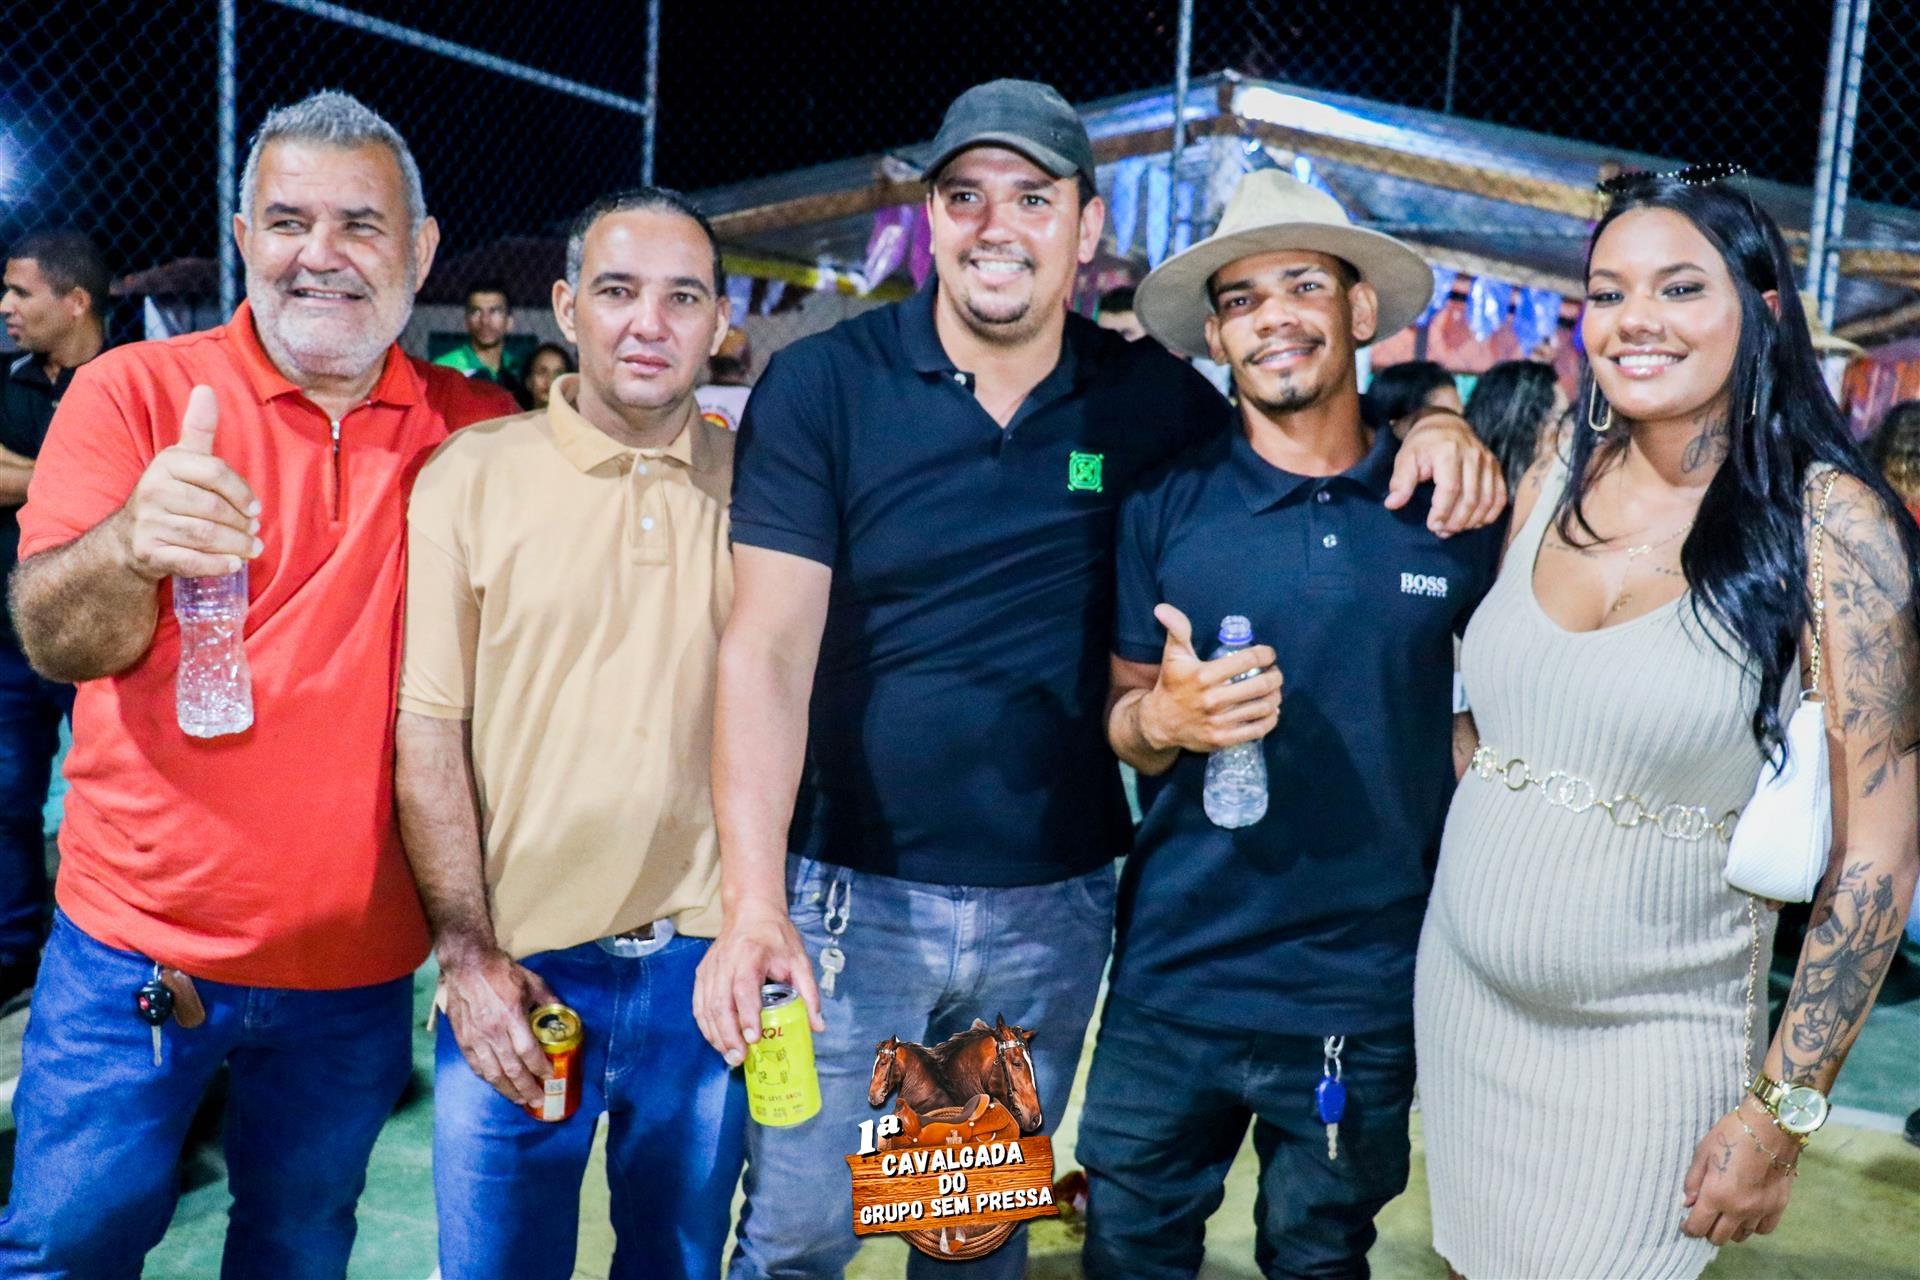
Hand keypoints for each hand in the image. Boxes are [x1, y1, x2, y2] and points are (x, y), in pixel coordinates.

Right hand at [118, 385, 261, 579]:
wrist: (129, 537)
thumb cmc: (168, 493)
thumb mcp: (182, 459)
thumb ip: (199, 429)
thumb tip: (206, 389)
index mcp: (167, 464)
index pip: (215, 473)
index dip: (242, 492)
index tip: (256, 508)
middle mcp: (153, 491)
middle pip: (213, 508)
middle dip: (241, 523)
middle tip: (255, 532)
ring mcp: (149, 523)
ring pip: (205, 535)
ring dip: (236, 545)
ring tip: (251, 549)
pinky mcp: (148, 552)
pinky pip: (189, 561)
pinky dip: (216, 565)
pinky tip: (233, 565)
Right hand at [439, 945, 560, 1107]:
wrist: (467, 965)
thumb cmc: (500, 971)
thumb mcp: (532, 981)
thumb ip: (549, 1001)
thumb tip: (563, 1015)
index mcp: (511, 1016)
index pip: (528, 1052)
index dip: (540, 1068)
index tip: (551, 1076)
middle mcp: (492, 1031)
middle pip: (511, 1070)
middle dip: (526, 1088)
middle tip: (538, 1100)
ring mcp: (476, 1038)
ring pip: (492, 1073)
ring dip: (508, 1090)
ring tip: (520, 1100)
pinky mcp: (463, 1039)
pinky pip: (476, 1066)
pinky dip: (489, 1079)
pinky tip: (498, 1085)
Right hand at [693, 900, 822, 1066]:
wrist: (750, 913)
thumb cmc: (777, 937)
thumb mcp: (800, 960)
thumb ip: (809, 993)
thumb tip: (818, 1027)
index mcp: (751, 955)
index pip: (744, 988)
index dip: (747, 1015)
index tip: (753, 1038)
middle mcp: (726, 962)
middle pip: (720, 1003)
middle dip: (728, 1034)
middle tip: (739, 1058)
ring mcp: (710, 968)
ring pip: (706, 1007)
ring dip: (716, 1035)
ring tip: (730, 1056)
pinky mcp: (702, 974)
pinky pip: (699, 1005)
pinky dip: (706, 1026)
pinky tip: (717, 1041)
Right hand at [1136, 604, 1281, 752]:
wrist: (1159, 723)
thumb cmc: (1171, 685)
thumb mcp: (1173, 655)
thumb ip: (1176, 630)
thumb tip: (1163, 608)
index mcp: (1203, 676)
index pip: (1247, 660)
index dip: (1265, 654)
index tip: (1268, 654)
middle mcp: (1213, 700)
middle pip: (1260, 685)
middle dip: (1275, 676)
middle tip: (1275, 673)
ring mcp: (1219, 722)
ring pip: (1262, 707)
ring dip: (1275, 697)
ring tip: (1275, 691)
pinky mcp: (1222, 739)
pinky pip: (1257, 730)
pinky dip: (1270, 719)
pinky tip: (1271, 711)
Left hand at [1387, 411, 1506, 535]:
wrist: (1445, 422)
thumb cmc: (1423, 443)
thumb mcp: (1406, 457)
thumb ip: (1400, 481)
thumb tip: (1392, 504)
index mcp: (1449, 452)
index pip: (1451, 488)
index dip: (1442, 511)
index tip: (1432, 525)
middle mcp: (1473, 456)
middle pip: (1471, 498)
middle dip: (1456, 521)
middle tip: (1441, 532)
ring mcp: (1488, 462)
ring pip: (1487, 500)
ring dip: (1471, 521)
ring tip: (1453, 530)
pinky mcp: (1496, 467)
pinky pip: (1500, 497)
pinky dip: (1489, 514)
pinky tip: (1474, 523)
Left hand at [1681, 1099, 1798, 1244]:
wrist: (1770, 1127)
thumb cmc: (1731, 1134)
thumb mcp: (1702, 1153)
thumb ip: (1693, 1181)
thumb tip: (1687, 1203)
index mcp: (1716, 1195)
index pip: (1698, 1227)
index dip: (1688, 1228)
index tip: (1686, 1224)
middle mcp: (1739, 1209)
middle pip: (1719, 1237)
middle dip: (1708, 1231)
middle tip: (1706, 1217)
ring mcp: (1761, 1210)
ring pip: (1741, 1236)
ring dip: (1730, 1229)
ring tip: (1726, 1214)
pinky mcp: (1779, 1206)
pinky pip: (1764, 1229)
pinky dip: (1753, 1226)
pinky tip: (1747, 1213)